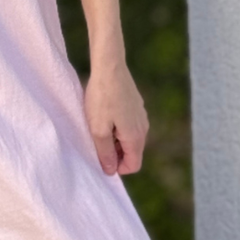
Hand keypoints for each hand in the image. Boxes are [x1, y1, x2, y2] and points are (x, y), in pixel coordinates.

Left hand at [84, 55, 148, 174]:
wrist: (110, 67)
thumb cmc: (102, 98)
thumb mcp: (98, 130)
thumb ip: (105, 153)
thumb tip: (111, 171)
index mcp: (135, 137)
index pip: (133, 166)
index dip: (117, 168)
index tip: (100, 157)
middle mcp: (143, 128)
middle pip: (132, 153)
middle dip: (115, 153)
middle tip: (96, 141)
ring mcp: (141, 116)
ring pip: (130, 139)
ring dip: (115, 139)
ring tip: (98, 126)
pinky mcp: (136, 106)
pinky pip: (129, 126)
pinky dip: (117, 127)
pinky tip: (104, 114)